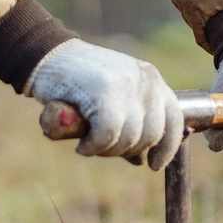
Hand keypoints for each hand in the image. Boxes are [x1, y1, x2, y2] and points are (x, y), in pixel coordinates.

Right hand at [26, 39, 185, 169]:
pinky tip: (82, 144)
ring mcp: (126, 85)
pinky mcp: (103, 92)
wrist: (48, 56)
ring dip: (107, 150)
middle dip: (128, 151)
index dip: (167, 148)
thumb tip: (143, 160)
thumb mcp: (116, 96)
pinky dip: (94, 147)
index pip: (174, 120)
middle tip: (104, 148)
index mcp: (152, 79)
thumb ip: (132, 121)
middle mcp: (145, 80)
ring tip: (90, 143)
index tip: (153, 165)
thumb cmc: (80, 82)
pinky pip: (107, 135)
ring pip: (129, 138)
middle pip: (151, 135)